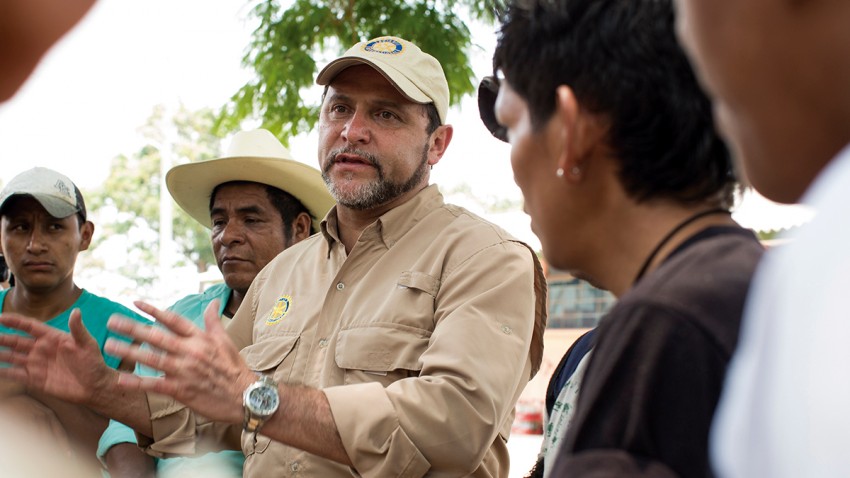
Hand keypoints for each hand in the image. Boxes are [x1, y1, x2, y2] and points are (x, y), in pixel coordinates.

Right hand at [0, 309, 115, 403]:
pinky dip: (3, 372)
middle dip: (0, 337)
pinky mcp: (35, 380)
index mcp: (52, 337)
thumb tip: (76, 311)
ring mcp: (36, 364)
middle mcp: (41, 349)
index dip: (15, 321)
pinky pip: (15, 374)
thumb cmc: (94, 363)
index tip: (0, 317)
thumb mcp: (87, 344)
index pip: (29, 326)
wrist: (95, 386)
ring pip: (11, 357)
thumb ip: (78, 329)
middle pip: (15, 341)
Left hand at [104, 300, 254, 424]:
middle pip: (157, 337)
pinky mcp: (181, 390)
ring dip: (128, 351)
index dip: (153, 311)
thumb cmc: (235, 369)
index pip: (173, 320)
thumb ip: (213, 322)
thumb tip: (213, 302)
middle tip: (111, 321)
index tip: (135, 303)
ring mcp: (185, 371)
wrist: (245, 397)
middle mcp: (191, 352)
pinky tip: (120, 379)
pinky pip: (155, 385)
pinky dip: (137, 382)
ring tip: (109, 344)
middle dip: (132, 328)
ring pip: (152, 359)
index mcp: (200, 338)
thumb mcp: (226, 341)